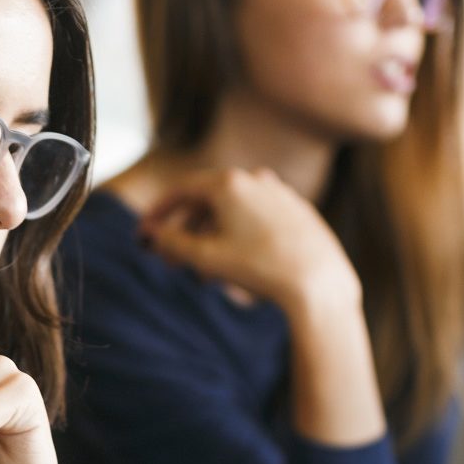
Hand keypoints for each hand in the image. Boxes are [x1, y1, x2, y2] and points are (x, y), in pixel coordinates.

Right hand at [139, 167, 360, 318]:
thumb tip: (153, 235)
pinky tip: (236, 266)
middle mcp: (256, 179)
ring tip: (203, 274)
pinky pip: (258, 221)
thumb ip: (172, 243)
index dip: (159, 212)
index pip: (182, 190)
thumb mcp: (205, 258)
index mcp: (229, 183)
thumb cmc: (260, 267)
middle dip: (185, 232)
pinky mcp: (299, 213)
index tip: (145, 233)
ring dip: (212, 239)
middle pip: (208, 202)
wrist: (319, 283)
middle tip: (170, 260)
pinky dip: (239, 238)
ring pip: (234, 214)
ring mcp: (281, 195)